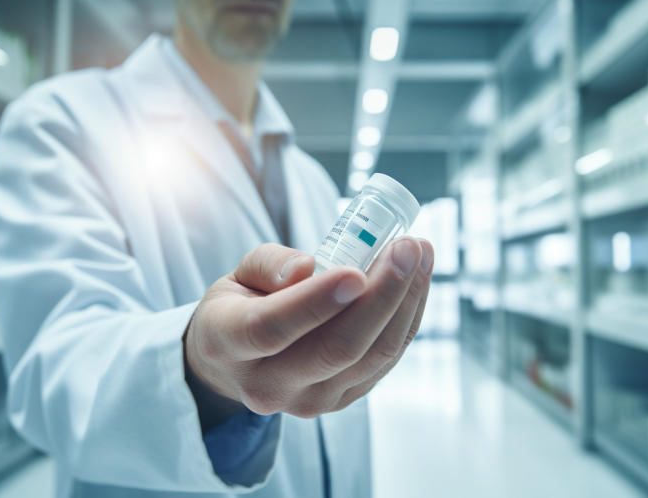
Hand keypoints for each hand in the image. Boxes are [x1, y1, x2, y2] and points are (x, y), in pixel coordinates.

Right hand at [184, 237, 432, 423]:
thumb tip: (308, 267)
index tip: (355, 271)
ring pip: (371, 356)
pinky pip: (385, 360)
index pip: (270, 330)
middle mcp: (267, 385)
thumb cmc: (241, 304)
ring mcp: (308, 401)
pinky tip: (417, 278)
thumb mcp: (239, 273)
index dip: (315, 302)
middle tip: (406, 246)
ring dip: (406, 301)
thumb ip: (269, 264)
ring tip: (419, 252)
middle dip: (382, 294)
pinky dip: (408, 317)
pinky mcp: (342, 400)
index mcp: (227, 344)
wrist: (242, 362)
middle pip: (336, 349)